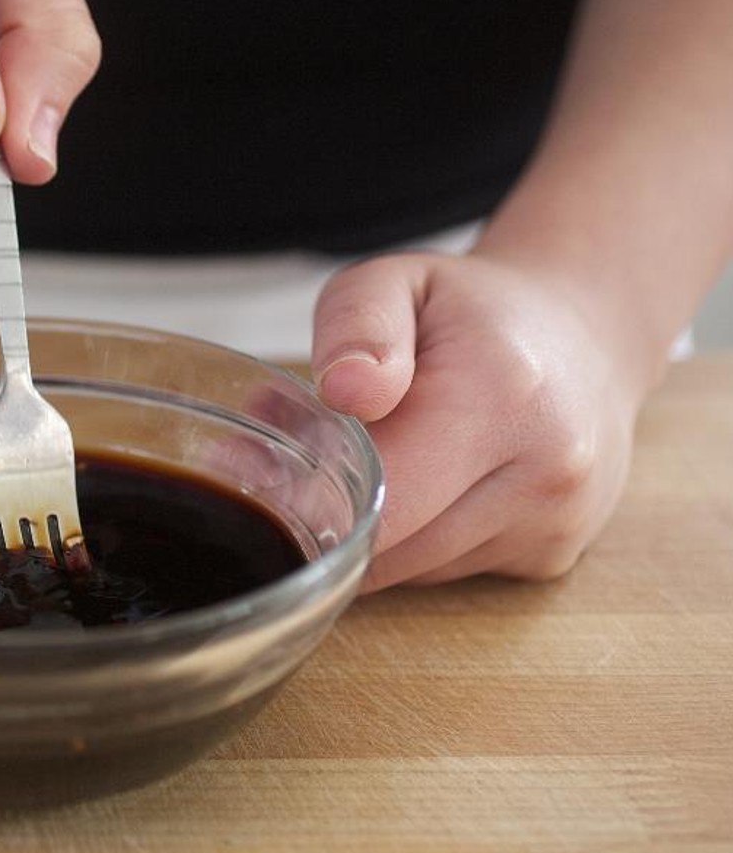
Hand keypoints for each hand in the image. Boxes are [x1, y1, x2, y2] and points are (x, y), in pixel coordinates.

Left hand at [310, 251, 649, 590]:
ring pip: (412, 570)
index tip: (268, 468)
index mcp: (501, 395)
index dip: (310, 494)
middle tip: (300, 462)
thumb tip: (345, 391)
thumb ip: (357, 325)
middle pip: (391, 547)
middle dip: (332, 515)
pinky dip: (416, 540)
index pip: (383, 495)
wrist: (584, 333)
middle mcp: (546, 471)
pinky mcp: (552, 556)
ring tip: (371, 460)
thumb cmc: (469, 308)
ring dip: (374, 532)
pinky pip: (446, 572)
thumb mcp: (393, 280)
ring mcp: (556, 523)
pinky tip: (422, 484)